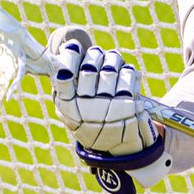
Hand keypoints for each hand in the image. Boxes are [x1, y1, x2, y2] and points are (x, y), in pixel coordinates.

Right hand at [51, 38, 156, 156]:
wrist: (122, 147)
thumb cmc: (95, 119)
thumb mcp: (74, 106)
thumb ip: (68, 81)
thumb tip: (69, 45)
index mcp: (67, 107)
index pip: (64, 75)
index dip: (70, 57)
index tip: (74, 46)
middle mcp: (85, 109)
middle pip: (89, 68)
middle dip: (96, 56)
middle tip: (99, 57)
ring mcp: (108, 109)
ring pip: (110, 68)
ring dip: (114, 61)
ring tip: (114, 65)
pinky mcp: (129, 106)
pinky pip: (128, 74)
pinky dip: (129, 71)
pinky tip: (127, 76)